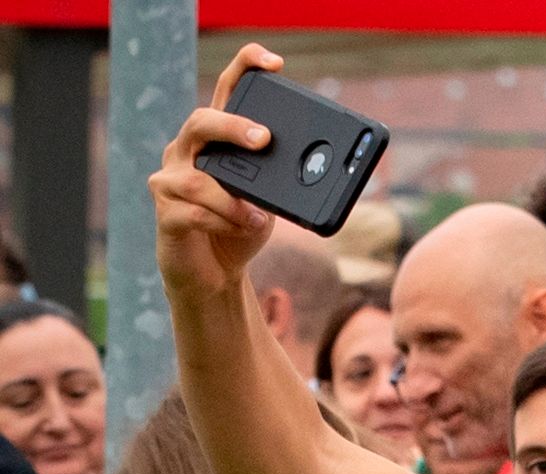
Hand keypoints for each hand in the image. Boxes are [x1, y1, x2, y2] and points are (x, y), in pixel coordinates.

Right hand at [148, 43, 282, 298]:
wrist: (215, 273)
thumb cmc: (241, 226)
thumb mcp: (268, 198)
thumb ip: (278, 178)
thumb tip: (315, 168)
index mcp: (214, 139)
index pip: (224, 90)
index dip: (245, 68)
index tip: (274, 63)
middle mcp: (186, 152)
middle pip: (200, 122)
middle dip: (232, 126)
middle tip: (263, 138)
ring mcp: (169, 181)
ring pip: (197, 180)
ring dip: (233, 201)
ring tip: (257, 217)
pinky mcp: (166, 214)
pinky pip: (193, 212)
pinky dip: (224, 221)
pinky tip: (243, 227)